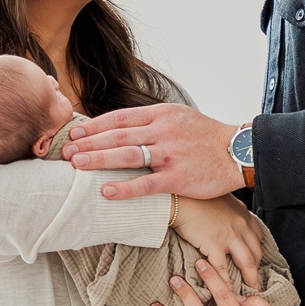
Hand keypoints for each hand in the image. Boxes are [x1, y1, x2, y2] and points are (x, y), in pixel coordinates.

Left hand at [67, 103, 242, 199]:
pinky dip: (125, 187)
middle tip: (65, 151)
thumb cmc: (206, 137)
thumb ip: (152, 121)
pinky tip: (106, 191)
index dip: (94, 125)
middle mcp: (163, 131)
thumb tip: (121, 127)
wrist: (239, 151)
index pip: (120, 117)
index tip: (74, 132)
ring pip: (127, 155)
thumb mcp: (179, 117)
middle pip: (118, 135)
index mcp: (161, 114)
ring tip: (76, 165)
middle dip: (88, 142)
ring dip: (99, 159)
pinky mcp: (179, 177)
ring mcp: (171, 154)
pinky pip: (147, 183)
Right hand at [169, 195, 265, 292]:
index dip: (258, 252)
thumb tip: (227, 220)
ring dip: (250, 279)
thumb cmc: (195, 196)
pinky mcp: (214, 243)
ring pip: (246, 262)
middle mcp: (241, 225)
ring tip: (250, 291)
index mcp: (242, 214)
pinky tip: (227, 291)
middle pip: (256, 252)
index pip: (257, 237)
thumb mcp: (220, 199)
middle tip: (256, 282)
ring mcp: (229, 235)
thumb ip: (228, 212)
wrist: (178, 196)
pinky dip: (226, 282)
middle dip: (257, 269)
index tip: (256, 262)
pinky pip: (223, 268)